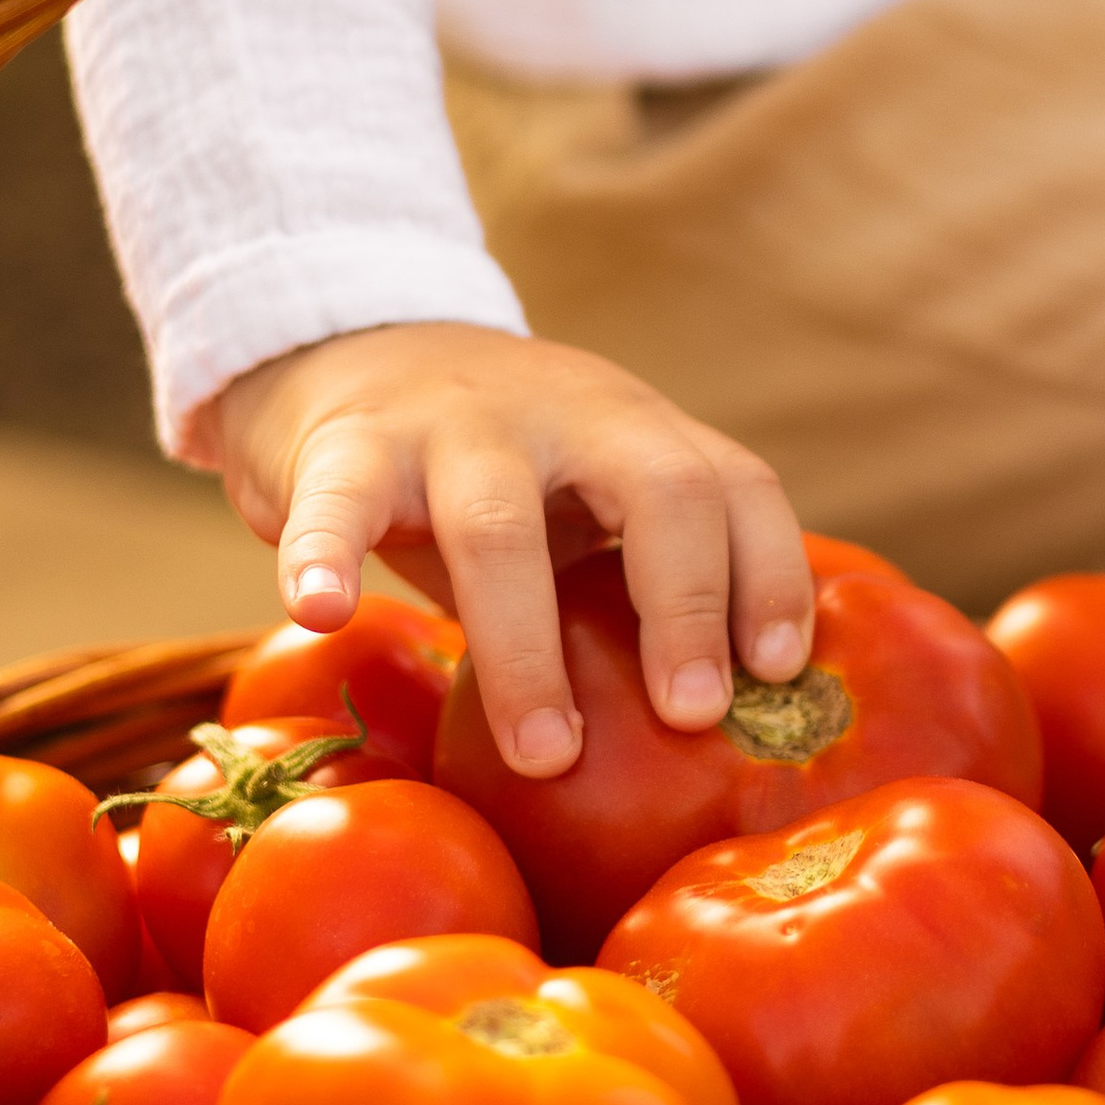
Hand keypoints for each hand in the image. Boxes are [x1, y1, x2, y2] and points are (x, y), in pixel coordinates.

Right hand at [212, 323, 812, 780]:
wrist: (351, 350)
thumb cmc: (499, 475)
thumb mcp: (589, 498)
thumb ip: (641, 579)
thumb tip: (722, 740)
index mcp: (639, 431)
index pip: (737, 486)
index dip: (772, 573)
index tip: (782, 670)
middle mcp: (568, 413)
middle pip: (656, 489)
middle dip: (686, 605)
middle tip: (693, 715)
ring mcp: (455, 425)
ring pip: (499, 524)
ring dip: (527, 649)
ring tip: (545, 754)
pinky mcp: (348, 445)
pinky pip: (339, 504)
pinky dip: (328, 557)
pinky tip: (322, 614)